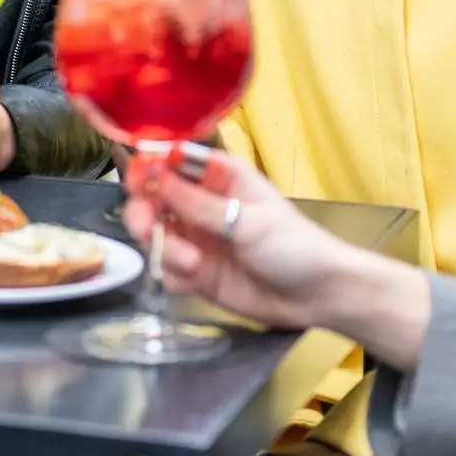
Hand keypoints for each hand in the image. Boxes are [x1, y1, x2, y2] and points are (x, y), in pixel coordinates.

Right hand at [124, 145, 430, 368]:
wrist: (318, 296)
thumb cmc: (295, 246)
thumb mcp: (248, 222)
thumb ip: (198, 205)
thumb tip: (155, 175)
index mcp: (219, 176)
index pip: (171, 159)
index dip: (148, 165)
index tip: (136, 180)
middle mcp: (201, 203)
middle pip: (151, 197)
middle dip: (143, 212)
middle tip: (148, 229)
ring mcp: (197, 237)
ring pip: (154, 233)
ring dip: (162, 247)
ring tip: (191, 264)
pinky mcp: (196, 272)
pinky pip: (165, 268)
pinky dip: (171, 273)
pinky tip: (194, 280)